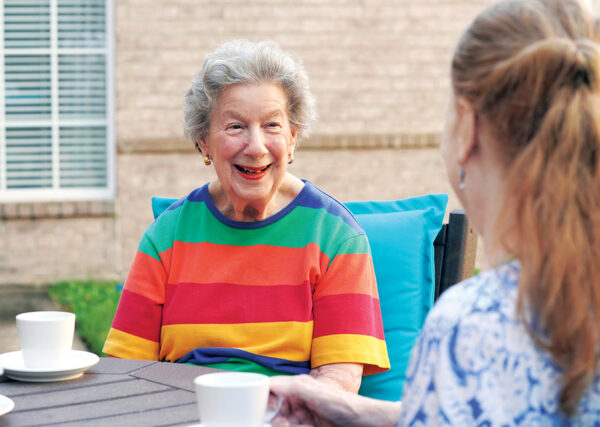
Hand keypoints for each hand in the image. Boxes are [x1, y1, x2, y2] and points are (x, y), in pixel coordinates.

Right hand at [269, 374, 401, 426]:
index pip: (270, 388)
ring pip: (281, 423)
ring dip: (285, 425)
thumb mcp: (315, 393)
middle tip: (284, 424)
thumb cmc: (342, 404)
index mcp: (297, 386)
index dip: (262, 398)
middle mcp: (297, 400)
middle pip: (273, 411)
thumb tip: (268, 383)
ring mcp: (302, 416)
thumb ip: (292, 387)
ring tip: (301, 425)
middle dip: (275, 420)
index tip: (263, 409)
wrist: (363, 421)